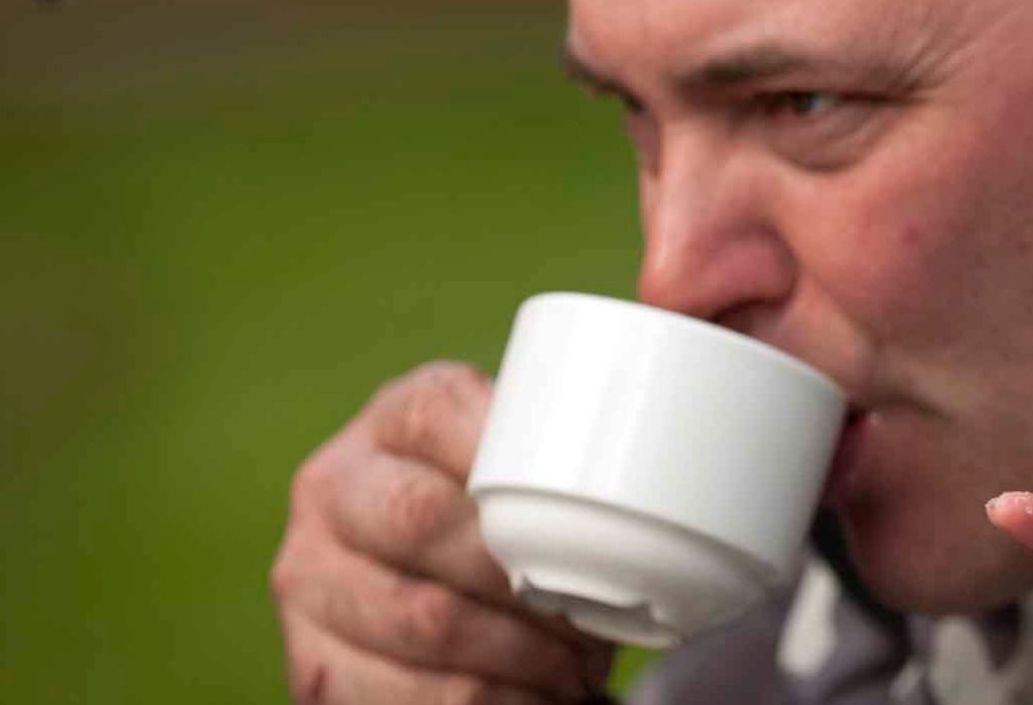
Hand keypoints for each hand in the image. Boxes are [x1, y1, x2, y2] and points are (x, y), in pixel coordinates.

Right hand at [271, 362, 615, 703]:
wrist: (436, 597)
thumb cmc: (522, 508)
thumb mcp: (544, 446)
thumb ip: (601, 411)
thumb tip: (723, 362)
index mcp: (397, 414)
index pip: (443, 412)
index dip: (516, 459)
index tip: (586, 504)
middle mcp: (334, 485)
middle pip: (424, 521)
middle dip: (524, 576)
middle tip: (595, 612)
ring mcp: (309, 577)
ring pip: (421, 621)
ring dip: (518, 654)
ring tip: (576, 664)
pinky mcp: (311, 663)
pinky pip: (401, 695)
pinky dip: (484, 703)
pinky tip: (531, 698)